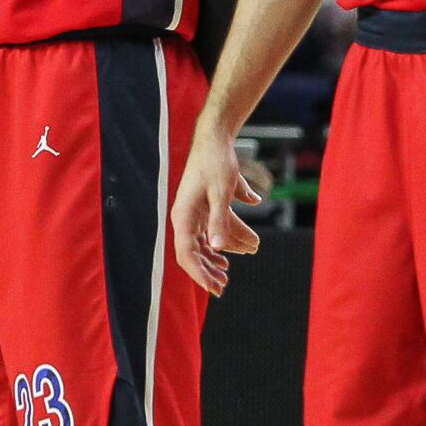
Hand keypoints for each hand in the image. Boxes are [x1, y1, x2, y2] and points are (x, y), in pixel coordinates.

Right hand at [168, 125, 264, 297]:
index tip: (214, 288)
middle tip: (224, 286)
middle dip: (208, 270)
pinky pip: (210, 229)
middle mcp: (185, 216)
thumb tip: (218, 248)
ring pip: (203, 241)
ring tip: (230, 269)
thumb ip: (220, 221)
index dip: (199, 274)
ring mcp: (193, 211)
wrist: (215, 137)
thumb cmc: (217, 163)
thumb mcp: (222, 193)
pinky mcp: (202, 205)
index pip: (186, 254)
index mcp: (184, 215)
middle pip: (193, 252)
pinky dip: (224, 238)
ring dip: (218, 255)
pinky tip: (242, 245)